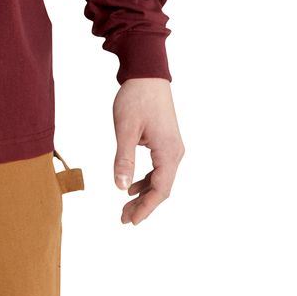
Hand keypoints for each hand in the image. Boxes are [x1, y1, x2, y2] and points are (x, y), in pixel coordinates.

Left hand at [112, 77, 183, 224]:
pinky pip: (159, 168)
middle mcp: (175, 152)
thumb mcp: (125, 129)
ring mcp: (173, 147)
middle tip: (123, 218)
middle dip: (143, 205)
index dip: (146, 208)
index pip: (160, 190)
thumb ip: (124, 159)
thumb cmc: (136, 98)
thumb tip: (121, 187)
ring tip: (125, 206)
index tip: (131, 221)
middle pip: (162, 188)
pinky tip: (132, 186)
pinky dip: (147, 179)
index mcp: (168, 152)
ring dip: (144, 193)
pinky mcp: (166, 141)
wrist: (147, 74)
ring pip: (161, 179)